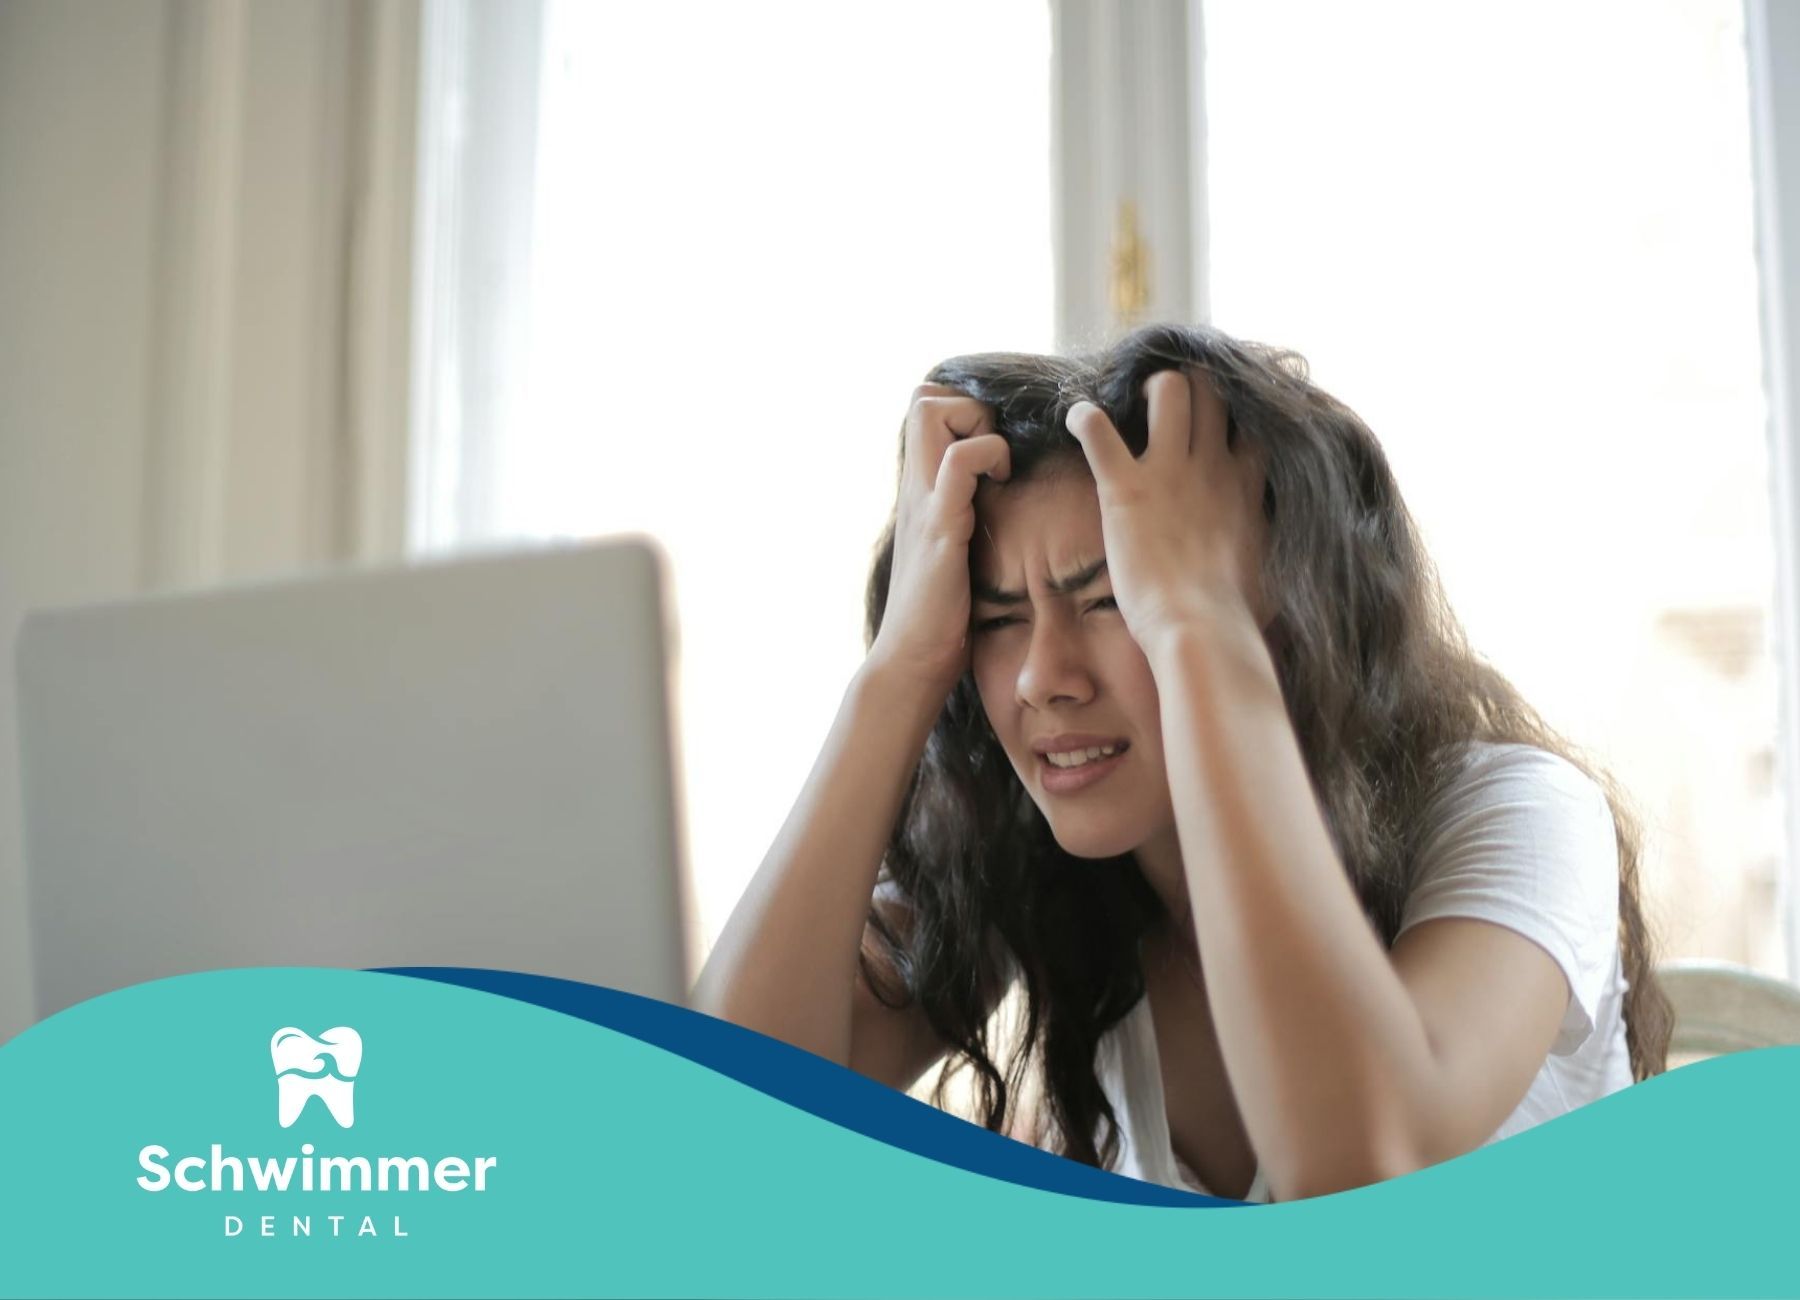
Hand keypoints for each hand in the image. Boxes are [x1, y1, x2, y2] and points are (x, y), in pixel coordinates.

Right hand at [867, 383, 1011, 697]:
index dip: (962, 409)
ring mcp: (924, 503)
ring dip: (977, 424)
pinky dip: (987, 456)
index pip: (924, 407)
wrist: (912, 661)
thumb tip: (996, 506)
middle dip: (968, 405)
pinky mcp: (940, 527)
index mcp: (920, 491)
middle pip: (922, 396)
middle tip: (995, 450)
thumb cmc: (940, 616)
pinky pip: (958, 462)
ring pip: (931, 413)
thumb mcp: (951, 552)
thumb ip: (962, 519)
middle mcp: (915, 488)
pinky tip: (1001, 484)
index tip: (993, 446)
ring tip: (998, 467)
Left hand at [1064, 369, 1271, 653]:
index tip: (1220, 420)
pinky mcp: (1126, 488)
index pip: (1253, 422)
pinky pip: (1097, 430)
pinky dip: (1083, 418)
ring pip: (1168, 389)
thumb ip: (1267, 543)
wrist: (1201, 629)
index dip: (1237, 412)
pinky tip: (1076, 419)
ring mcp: (1169, 472)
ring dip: (1147, 390)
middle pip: (1212, 390)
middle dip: (1192, 386)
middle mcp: (1212, 466)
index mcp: (1246, 485)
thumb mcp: (1271, 570)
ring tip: (1131, 405)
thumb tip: (1271, 555)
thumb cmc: (1236, 615)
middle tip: (1169, 405)